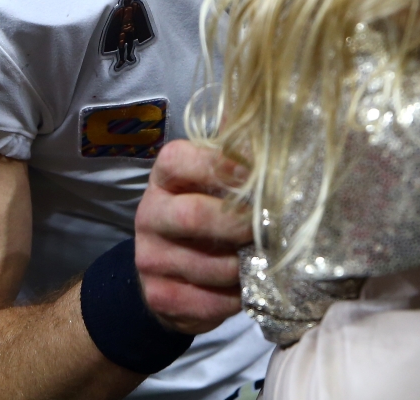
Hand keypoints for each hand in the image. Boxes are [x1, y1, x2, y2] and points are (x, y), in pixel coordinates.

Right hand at [134, 140, 251, 334]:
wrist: (168, 273)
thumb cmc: (205, 213)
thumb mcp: (213, 180)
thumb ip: (234, 153)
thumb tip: (267, 117)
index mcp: (164, 177)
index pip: (180, 160)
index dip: (220, 166)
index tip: (255, 176)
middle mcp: (149, 213)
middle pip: (194, 215)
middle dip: (240, 223)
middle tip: (270, 228)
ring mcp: (149, 258)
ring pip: (207, 265)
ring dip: (244, 266)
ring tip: (267, 262)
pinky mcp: (159, 297)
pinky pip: (207, 302)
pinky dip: (235, 299)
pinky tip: (247, 288)